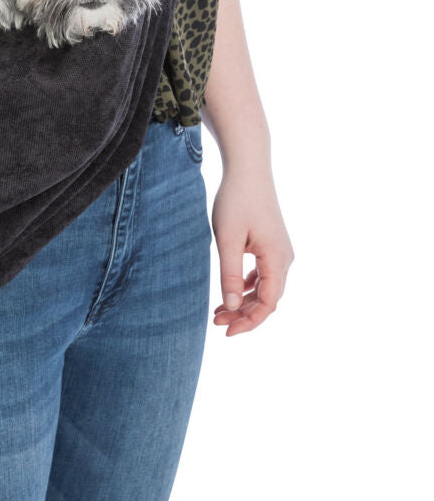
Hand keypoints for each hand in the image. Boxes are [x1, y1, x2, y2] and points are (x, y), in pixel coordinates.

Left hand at [210, 166, 294, 335]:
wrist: (248, 168)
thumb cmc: (236, 200)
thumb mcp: (227, 239)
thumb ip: (229, 274)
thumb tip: (231, 307)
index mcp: (277, 258)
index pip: (268, 303)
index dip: (249, 322)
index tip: (226, 332)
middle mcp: (284, 257)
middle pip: (268, 298)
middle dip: (243, 314)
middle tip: (216, 322)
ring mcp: (280, 251)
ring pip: (265, 287)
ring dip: (244, 302)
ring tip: (218, 311)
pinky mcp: (272, 244)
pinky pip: (263, 274)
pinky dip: (247, 286)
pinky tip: (230, 292)